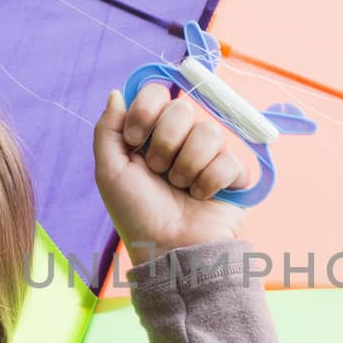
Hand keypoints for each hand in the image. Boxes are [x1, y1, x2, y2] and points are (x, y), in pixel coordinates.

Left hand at [93, 84, 249, 265]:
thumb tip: (117, 92)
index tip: (135, 139)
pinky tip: (202, 198)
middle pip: (184, 107)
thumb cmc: (137, 215)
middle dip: (165, 143)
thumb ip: (107, 129)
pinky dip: (210, 182)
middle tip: (158, 171)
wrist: (169, 250)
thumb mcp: (109, 172)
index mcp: (151, 134)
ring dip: (187, 166)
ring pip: (209, 132)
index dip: (146, 110)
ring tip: (181, 188)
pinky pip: (230, 159)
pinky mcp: (234, 174)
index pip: (156, 92)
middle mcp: (181, 139)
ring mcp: (210, 155)